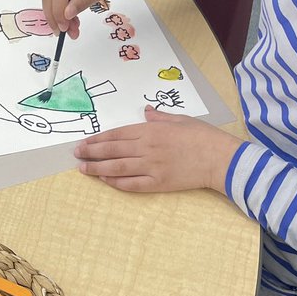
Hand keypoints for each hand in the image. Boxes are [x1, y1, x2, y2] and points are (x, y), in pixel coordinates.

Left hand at [74, 107, 242, 192]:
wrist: (220, 158)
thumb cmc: (203, 136)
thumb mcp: (180, 119)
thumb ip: (159, 117)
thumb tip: (146, 111)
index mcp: (151, 130)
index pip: (117, 134)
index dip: (98, 139)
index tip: (85, 142)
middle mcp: (146, 148)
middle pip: (112, 151)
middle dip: (91, 152)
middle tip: (76, 154)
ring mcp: (151, 167)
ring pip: (116, 168)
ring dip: (97, 169)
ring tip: (83, 169)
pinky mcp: (158, 183)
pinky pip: (132, 184)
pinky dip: (116, 183)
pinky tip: (105, 181)